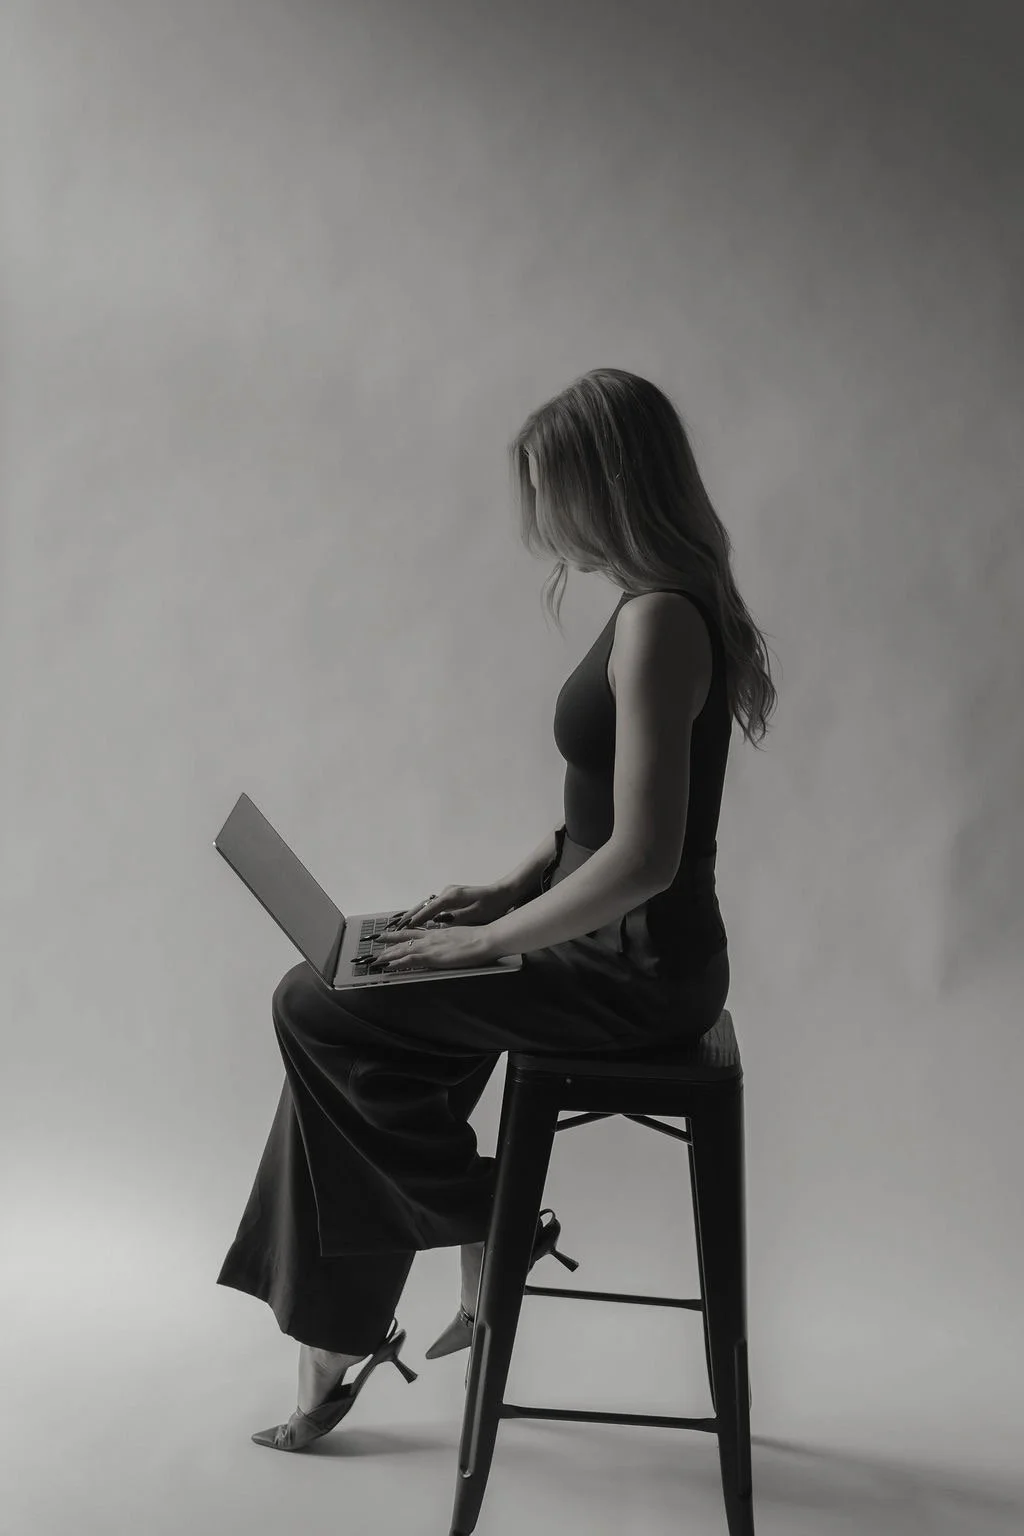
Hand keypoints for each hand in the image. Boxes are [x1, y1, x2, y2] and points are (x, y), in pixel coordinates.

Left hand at [371, 922, 498, 972]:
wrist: (485, 939)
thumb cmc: (480, 939)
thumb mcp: (461, 938)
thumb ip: (451, 941)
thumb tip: (448, 945)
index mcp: (437, 933)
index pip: (413, 933)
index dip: (399, 934)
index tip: (388, 935)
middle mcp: (430, 937)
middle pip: (403, 939)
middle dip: (387, 943)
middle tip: (374, 944)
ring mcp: (430, 946)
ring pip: (402, 949)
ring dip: (387, 955)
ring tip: (374, 959)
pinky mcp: (432, 956)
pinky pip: (409, 959)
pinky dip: (396, 963)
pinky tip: (387, 966)